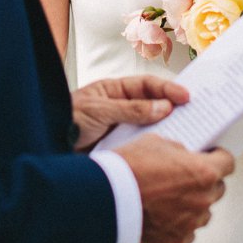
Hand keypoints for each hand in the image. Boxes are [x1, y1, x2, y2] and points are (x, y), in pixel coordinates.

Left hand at [72, 74, 189, 150]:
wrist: (43, 145)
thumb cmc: (64, 119)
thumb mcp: (98, 111)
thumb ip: (130, 109)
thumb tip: (162, 108)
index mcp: (115, 91)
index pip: (148, 86)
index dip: (169, 90)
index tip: (186, 97)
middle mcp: (122, 110)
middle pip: (154, 107)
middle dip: (175, 110)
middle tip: (198, 114)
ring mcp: (121, 130)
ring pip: (151, 129)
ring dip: (167, 132)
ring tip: (188, 136)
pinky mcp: (120, 150)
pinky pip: (141, 148)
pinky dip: (154, 151)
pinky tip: (166, 156)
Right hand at [110, 136, 234, 242]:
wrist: (104, 200)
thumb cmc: (127, 170)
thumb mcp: (155, 143)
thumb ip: (177, 151)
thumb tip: (182, 156)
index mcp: (203, 173)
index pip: (228, 164)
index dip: (219, 158)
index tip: (213, 157)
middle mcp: (202, 200)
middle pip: (217, 189)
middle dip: (205, 182)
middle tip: (185, 177)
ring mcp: (191, 223)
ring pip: (203, 212)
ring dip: (193, 205)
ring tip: (170, 198)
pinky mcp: (176, 241)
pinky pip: (187, 231)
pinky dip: (179, 224)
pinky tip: (163, 215)